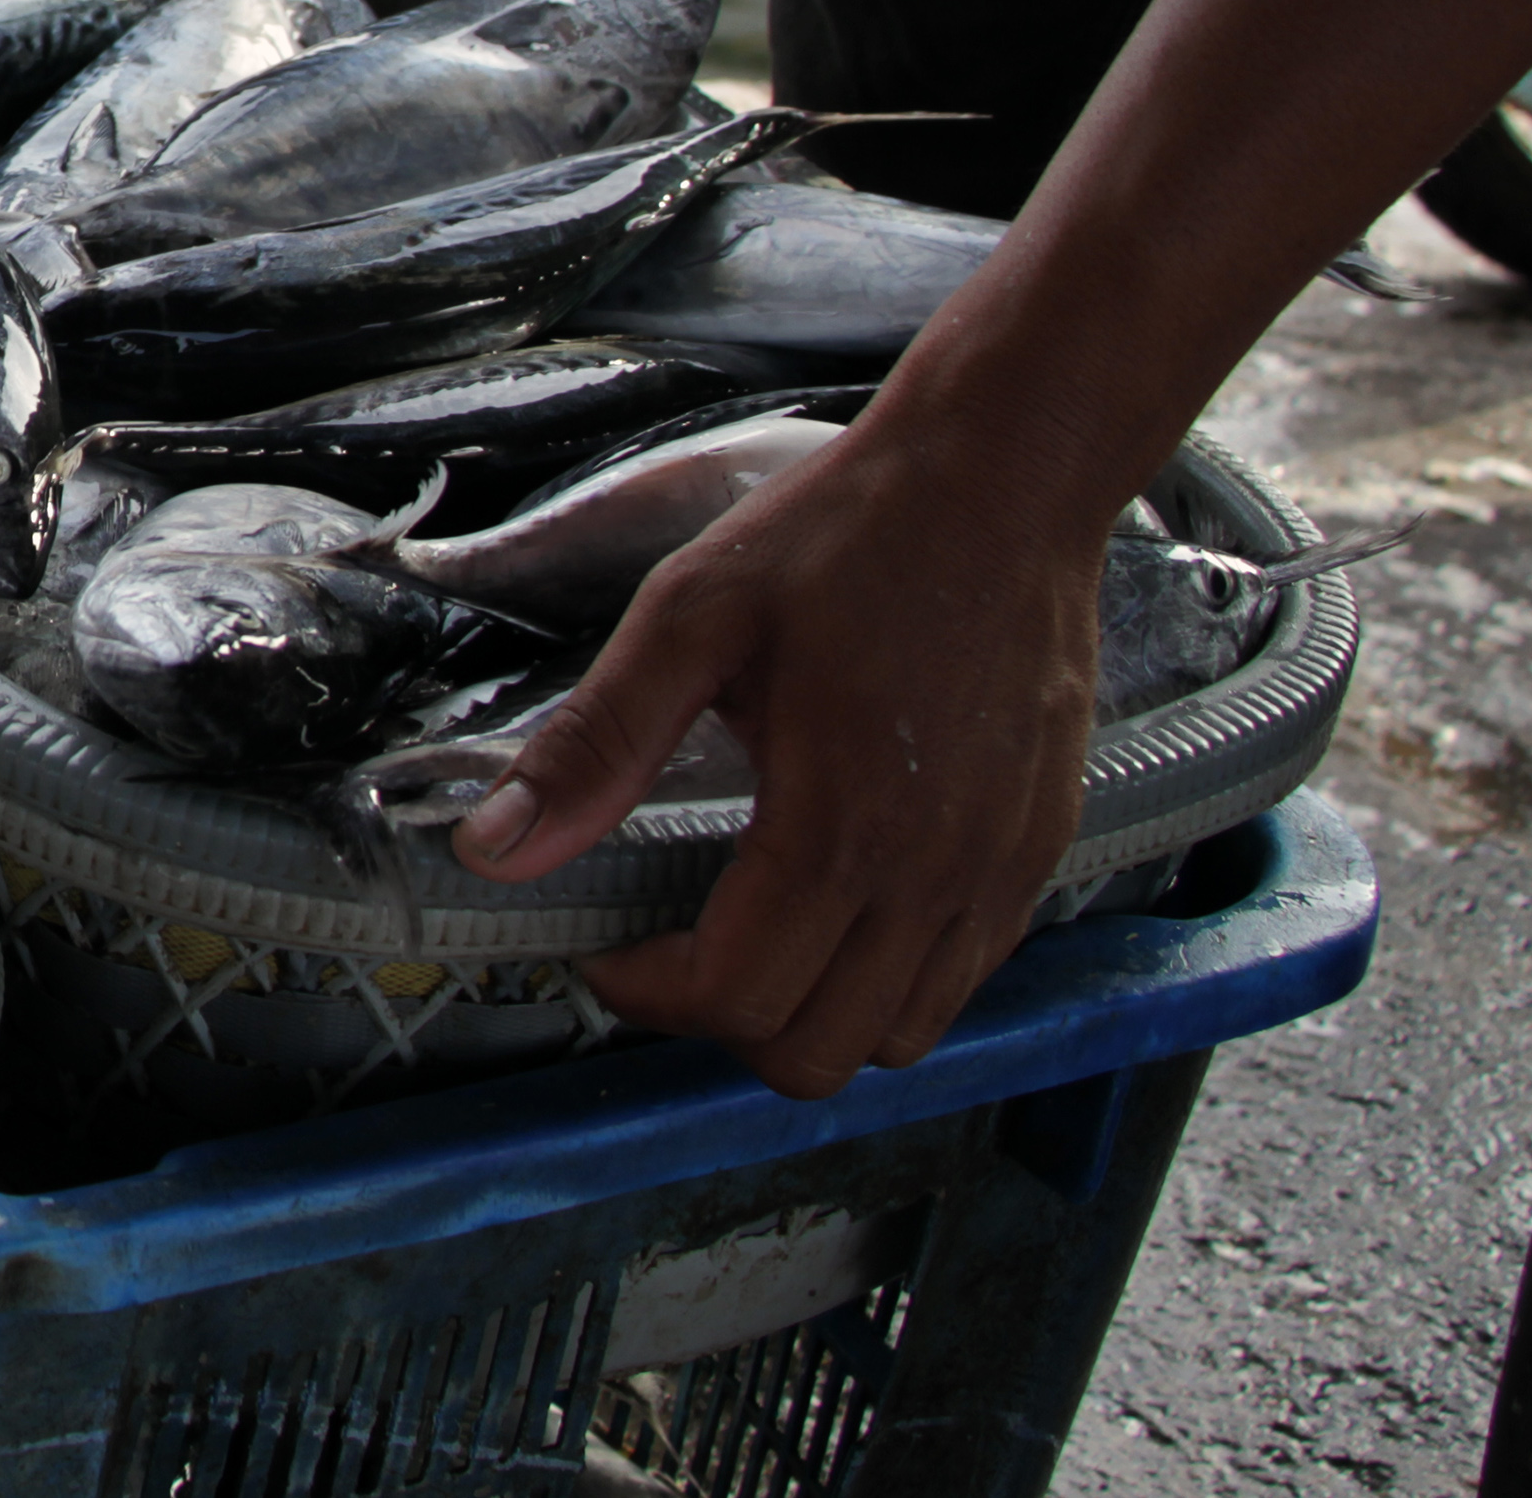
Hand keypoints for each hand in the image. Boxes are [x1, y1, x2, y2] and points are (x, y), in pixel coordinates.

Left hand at [453, 419, 1103, 1096]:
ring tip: (750, 930)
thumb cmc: (847, 536)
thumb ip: (594, 745)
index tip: (606, 945)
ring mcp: (997, 872)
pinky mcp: (1039, 852)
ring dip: (810, 1013)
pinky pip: (963, 979)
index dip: (646, 992)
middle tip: (671, 944)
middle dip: (721, 1020)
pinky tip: (837, 899)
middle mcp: (932, 872)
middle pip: (816, 1053)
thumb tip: (493, 847)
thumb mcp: (689, 619)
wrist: (1003, 478)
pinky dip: (889, 979)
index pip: (735, 996)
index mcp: (839, 823)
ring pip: (898, 1036)